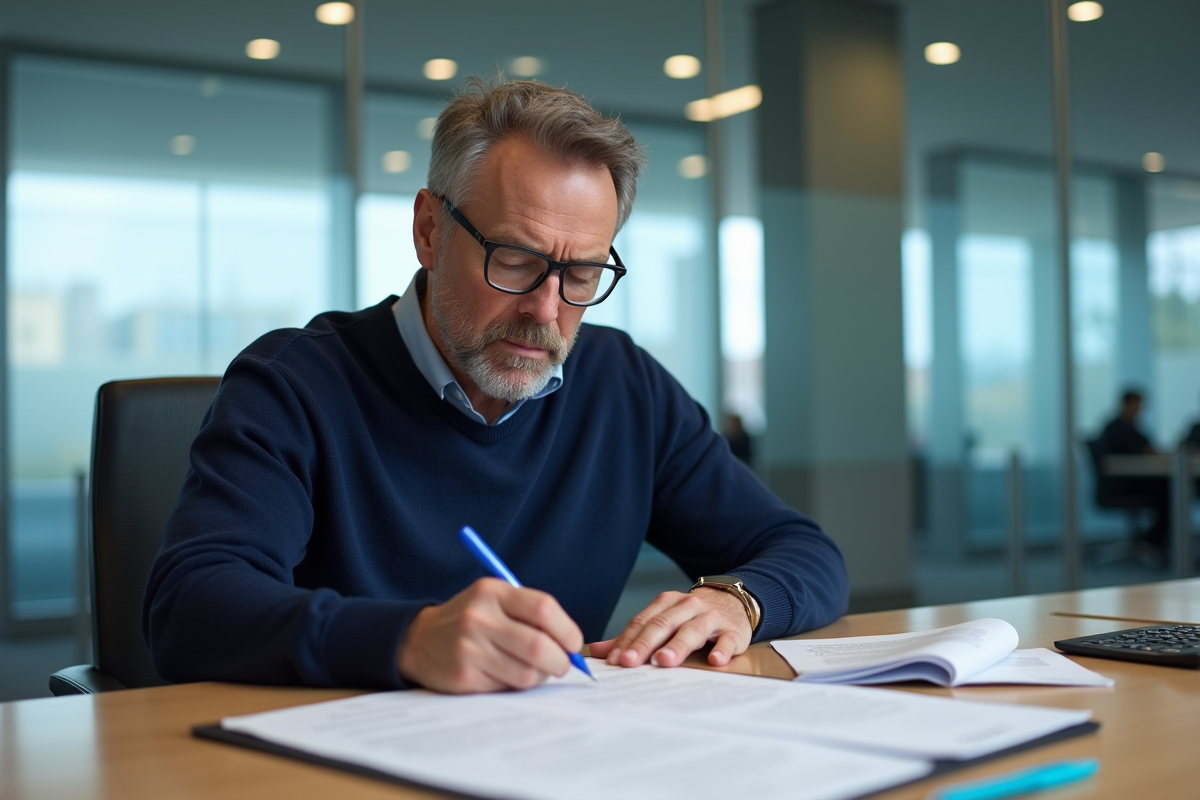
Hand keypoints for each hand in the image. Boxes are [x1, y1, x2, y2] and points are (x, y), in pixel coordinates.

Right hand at [397, 578, 583, 692]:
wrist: (419, 640)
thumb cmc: (471, 619)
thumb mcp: (495, 599)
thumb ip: (531, 614)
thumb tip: (571, 645)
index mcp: (492, 592)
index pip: (543, 609)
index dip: (566, 629)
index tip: (573, 643)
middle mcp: (479, 618)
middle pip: (538, 645)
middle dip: (560, 661)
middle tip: (561, 665)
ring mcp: (470, 648)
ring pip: (527, 673)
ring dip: (539, 676)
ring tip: (532, 669)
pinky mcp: (464, 677)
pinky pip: (507, 688)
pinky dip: (516, 686)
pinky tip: (506, 675)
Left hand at [588, 588, 752, 668]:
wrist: (733, 602)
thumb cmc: (691, 617)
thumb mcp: (664, 620)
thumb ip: (632, 636)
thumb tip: (599, 651)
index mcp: (667, 602)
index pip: (643, 621)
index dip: (628, 640)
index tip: (615, 660)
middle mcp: (688, 606)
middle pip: (663, 624)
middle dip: (645, 643)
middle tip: (631, 661)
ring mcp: (711, 617)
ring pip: (692, 630)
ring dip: (678, 645)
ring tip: (664, 660)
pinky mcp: (733, 630)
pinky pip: (727, 639)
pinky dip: (722, 649)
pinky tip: (715, 661)